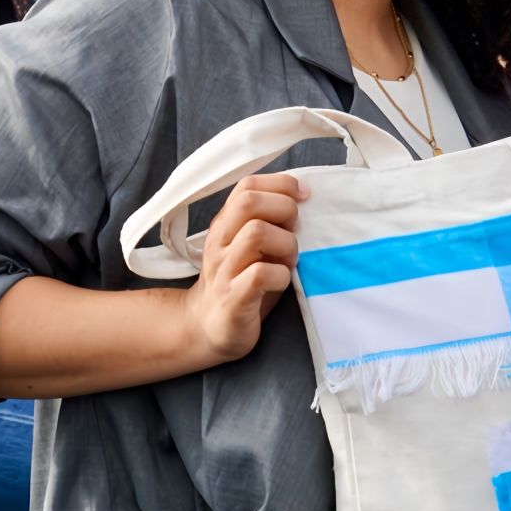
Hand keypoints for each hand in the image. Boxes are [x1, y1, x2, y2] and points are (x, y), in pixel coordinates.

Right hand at [182, 172, 305, 365]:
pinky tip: (281, 281)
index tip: (304, 196)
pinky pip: (261, 274)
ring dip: (286, 244)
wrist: (206, 326)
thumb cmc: (239, 282)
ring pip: (256, 233)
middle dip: (284, 209)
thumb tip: (301, 201)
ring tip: (289, 260)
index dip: (281, 184)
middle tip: (295, 230)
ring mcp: (224, 269)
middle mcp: (220, 241)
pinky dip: (281, 275)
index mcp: (225, 224)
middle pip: (248, 202)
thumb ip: (267, 222)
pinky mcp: (233, 297)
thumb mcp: (249, 246)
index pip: (247, 185)